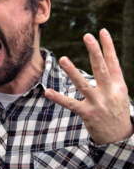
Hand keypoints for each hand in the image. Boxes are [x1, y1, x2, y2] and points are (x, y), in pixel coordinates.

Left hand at [45, 29, 132, 144]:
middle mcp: (110, 92)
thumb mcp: (119, 93)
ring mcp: (98, 103)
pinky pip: (71, 104)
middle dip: (95, 52)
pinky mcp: (88, 114)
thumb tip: (105, 57)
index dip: (108, 46)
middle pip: (101, 69)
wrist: (120, 137)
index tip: (102, 31)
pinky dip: (58, 98)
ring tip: (64, 59)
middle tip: (87, 36)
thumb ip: (111, 77)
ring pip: (84, 84)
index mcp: (118, 85)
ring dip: (73, 72)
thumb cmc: (117, 110)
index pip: (113, 62)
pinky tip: (47, 91)